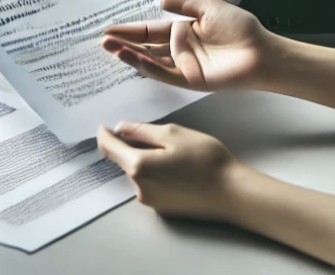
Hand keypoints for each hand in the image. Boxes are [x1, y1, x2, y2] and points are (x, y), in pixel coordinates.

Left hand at [97, 121, 245, 220]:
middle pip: (125, 161)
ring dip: (145, 159)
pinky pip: (151, 185)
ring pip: (139, 173)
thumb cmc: (205, 158)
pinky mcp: (163, 208)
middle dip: (131, 145)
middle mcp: (139, 188)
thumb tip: (120, 129)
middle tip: (151, 132)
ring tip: (172, 149)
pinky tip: (178, 166)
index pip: (110, 149)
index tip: (103, 125)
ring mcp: (151, 201)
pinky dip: (156, 173)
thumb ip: (142, 131)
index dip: (104, 135)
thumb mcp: (173, 133)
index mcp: (139, 166)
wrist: (231, 192)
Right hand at [101, 0, 273, 91]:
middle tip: (102, 40)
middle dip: (124, 42)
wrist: (261, 50)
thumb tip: (161, 2)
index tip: (110, 27)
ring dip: (130, 55)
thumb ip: (184, 6)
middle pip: (146, 46)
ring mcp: (183, 65)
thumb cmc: (240, 27)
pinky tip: (133, 58)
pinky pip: (164, 73)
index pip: (151, 30)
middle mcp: (180, 48)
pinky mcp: (190, 79)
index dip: (131, 29)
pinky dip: (148, 66)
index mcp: (184, 30)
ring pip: (150, 61)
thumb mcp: (209, 8)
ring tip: (110, 48)